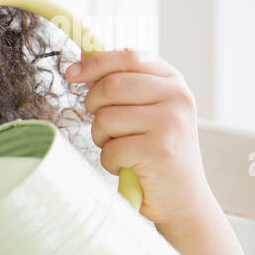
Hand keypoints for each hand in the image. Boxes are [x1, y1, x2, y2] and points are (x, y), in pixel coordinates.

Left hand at [65, 48, 216, 232]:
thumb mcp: (146, 110)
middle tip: (105, 127)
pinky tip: (130, 166)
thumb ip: (122, 84)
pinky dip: (110, 161)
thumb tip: (83, 59)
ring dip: (102, 138)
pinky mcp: (159, 150)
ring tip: (123, 148)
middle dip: (94, 107)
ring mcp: (170, 123)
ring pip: (105, 118)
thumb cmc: (155, 152)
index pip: (128, 57)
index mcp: (173, 82)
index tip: (72, 74)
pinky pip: (110, 149)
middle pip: (111, 86)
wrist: (182, 197)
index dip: (95, 63)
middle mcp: (177, 98)